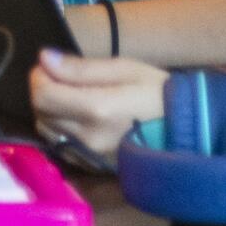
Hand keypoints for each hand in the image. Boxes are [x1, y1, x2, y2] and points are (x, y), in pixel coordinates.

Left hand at [30, 49, 169, 156]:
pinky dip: (60, 129)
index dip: (39, 76)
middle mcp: (87, 137)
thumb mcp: (125, 69)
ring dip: (48, 111)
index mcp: (97, 109)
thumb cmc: (158, 93)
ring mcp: (88, 156)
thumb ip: (82, 68)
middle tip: (60, 78)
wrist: (186, 132)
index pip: (43, 95)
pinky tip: (77, 119)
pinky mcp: (91, 167)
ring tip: (68, 97)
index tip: (50, 66)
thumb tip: (44, 58)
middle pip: (40, 113)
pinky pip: (60, 146)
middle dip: (43, 91)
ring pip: (47, 131)